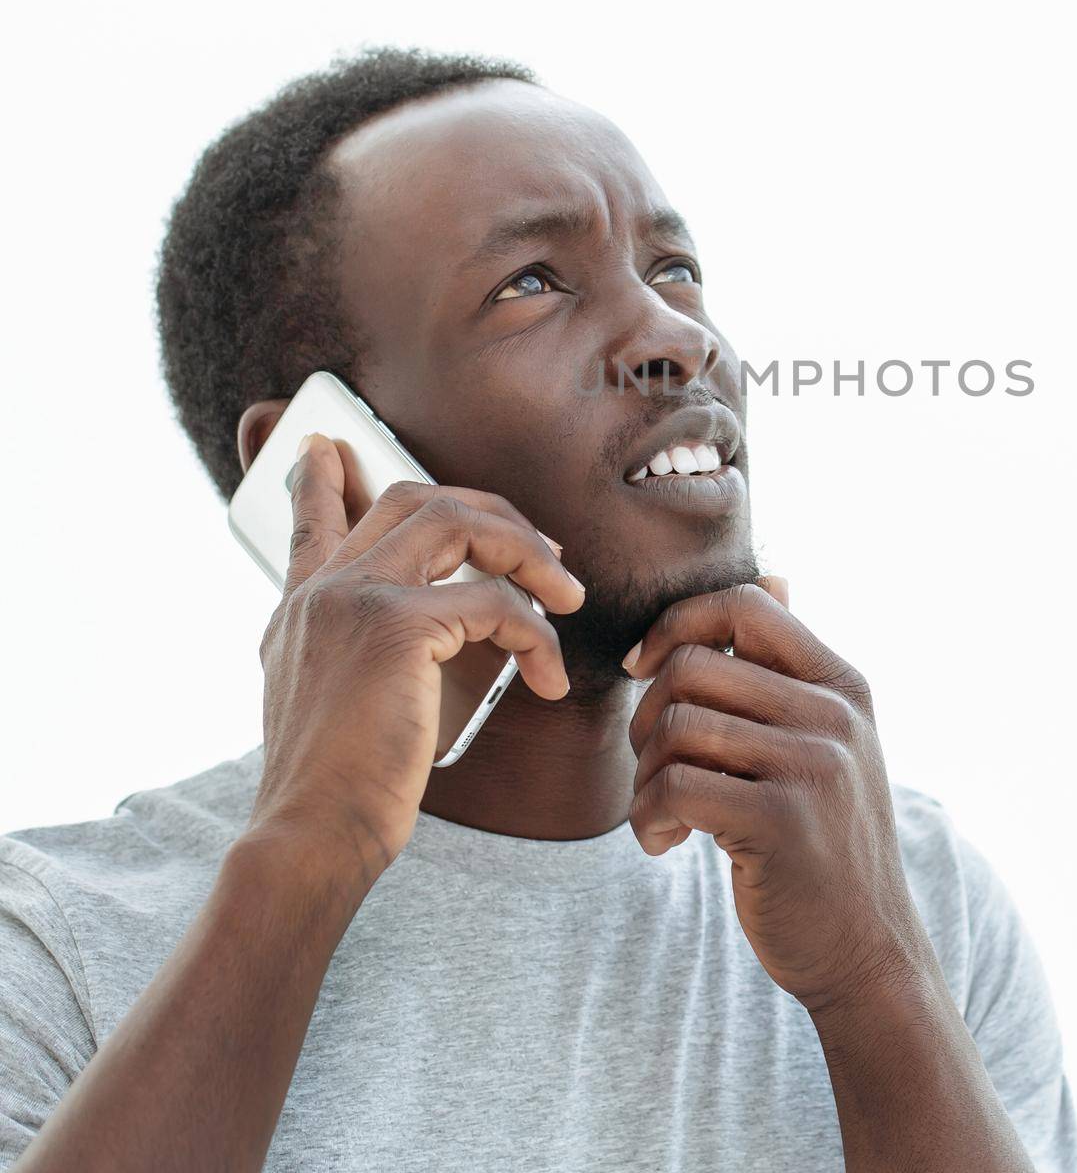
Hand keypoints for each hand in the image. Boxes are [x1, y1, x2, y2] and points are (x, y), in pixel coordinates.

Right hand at [247, 432, 584, 882]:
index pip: (312, 523)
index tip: (325, 447)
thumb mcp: (335, 708)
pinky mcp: (396, 624)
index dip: (322, 483)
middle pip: (414, 500)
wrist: (312, 838)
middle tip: (545, 551)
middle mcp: (321, 591)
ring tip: (568, 595)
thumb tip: (424, 642)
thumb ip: (364, 658)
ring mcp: (354, 598)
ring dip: (527, 554)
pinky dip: (536, 635)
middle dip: (493, 514)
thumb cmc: (339, 793)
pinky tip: (550, 679)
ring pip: (459, 524)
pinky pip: (494, 603)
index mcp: (300, 610)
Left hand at [624, 580, 934, 1015]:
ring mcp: (813, 765)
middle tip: (652, 765)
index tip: (646, 670)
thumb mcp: (827, 742)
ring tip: (661, 813)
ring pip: (677, 726)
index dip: (678, 624)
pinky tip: (664, 844)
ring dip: (643, 776)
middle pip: (693, 665)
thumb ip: (791, 668)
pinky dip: (647, 817)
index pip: (746, 604)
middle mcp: (834, 714)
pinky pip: (674, 786)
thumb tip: (775, 575)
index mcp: (842, 683)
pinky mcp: (780, 820)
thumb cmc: (825, 841)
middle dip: (647, 714)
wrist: (867, 949)